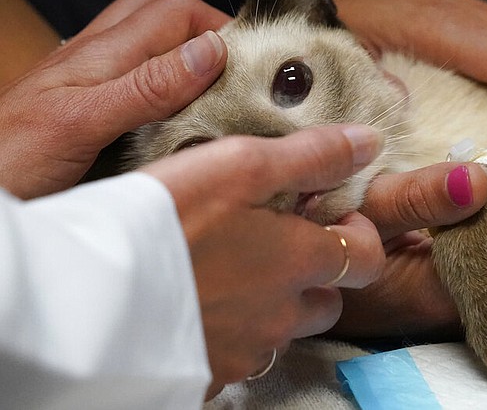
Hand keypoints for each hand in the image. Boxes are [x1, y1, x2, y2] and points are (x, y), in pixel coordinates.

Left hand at [0, 0, 230, 198]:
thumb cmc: (8, 159)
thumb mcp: (83, 122)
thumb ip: (147, 86)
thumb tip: (209, 51)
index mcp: (101, 54)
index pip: (177, 10)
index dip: (220, 27)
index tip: (253, 65)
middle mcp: (96, 58)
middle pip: (163, 15)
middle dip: (206, 33)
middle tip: (236, 74)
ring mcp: (88, 80)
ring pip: (149, 43)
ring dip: (184, 57)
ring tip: (213, 93)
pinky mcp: (84, 106)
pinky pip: (134, 78)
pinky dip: (164, 88)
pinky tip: (174, 119)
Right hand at [142, 124, 385, 397]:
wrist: (87, 297)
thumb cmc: (165, 220)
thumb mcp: (240, 166)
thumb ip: (311, 155)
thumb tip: (369, 142)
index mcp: (298, 262)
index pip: (367, 258)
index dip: (359, 235)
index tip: (329, 216)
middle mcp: (282, 315)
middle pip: (328, 301)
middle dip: (317, 274)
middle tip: (277, 242)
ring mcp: (246, 351)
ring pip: (283, 331)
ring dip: (273, 303)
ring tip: (232, 269)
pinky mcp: (208, 375)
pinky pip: (238, 356)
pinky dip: (232, 331)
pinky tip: (199, 303)